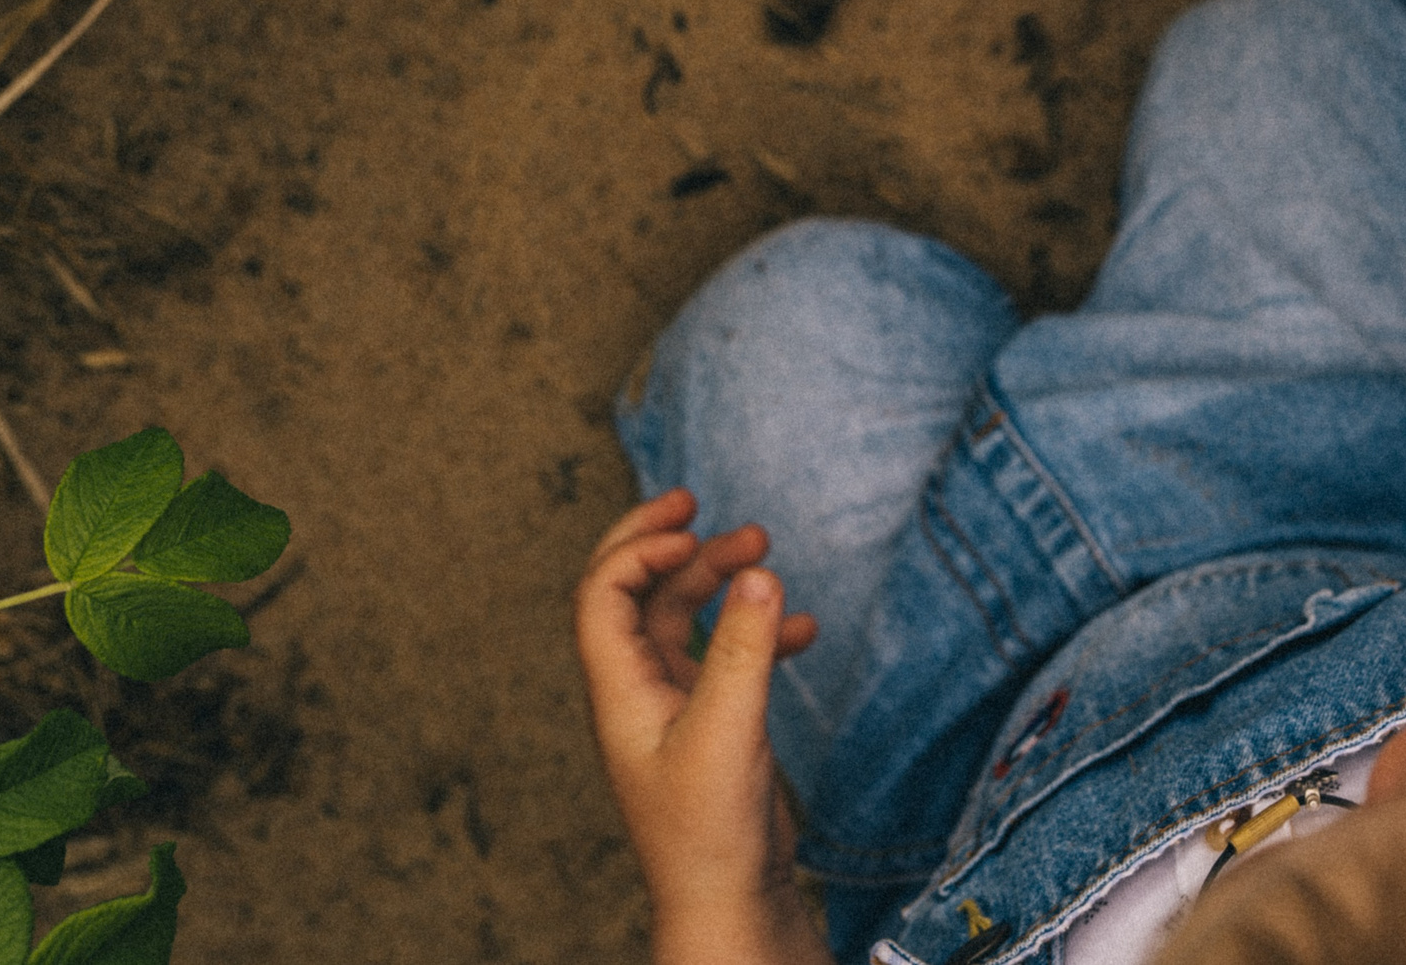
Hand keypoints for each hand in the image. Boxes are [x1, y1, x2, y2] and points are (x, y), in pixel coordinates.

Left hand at [575, 489, 827, 964]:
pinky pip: (728, 653)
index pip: (602, 594)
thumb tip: (759, 570)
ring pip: (685, 617)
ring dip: (720, 579)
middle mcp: (638, 689)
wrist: (730, 901)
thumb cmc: (709, 832)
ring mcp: (675, 704)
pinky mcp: (713, 722)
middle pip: (637, 593)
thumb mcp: (728, 729)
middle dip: (667, 544)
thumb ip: (744, 648)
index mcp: (618, 690)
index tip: (692, 526)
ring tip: (766, 549)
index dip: (637, 549)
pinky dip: (760, 630)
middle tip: (704, 504)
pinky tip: (803, 629)